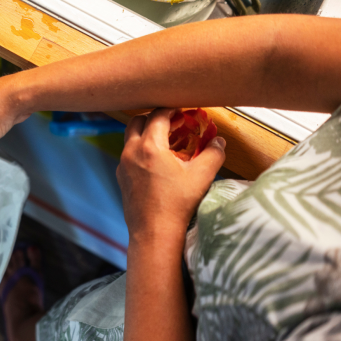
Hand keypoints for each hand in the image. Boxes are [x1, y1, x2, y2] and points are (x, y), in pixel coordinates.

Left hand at [116, 108, 225, 249]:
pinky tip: (156, 160)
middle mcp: (131, 152)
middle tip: (172, 121)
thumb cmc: (176, 205)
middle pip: (138, 121)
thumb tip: (218, 141)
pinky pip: (128, 154)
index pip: (157, 115)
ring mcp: (123, 164)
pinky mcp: (121, 176)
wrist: (154, 231)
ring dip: (146, 132)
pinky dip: (140, 149)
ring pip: (130, 137)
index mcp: (150, 147)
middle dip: (155, 117)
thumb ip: (213, 153)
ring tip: (165, 139)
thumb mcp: (201, 176)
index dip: (171, 109)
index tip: (182, 109)